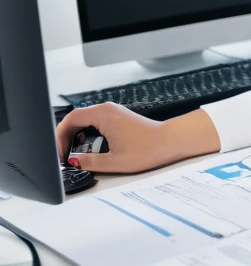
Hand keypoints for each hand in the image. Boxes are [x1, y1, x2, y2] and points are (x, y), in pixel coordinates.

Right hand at [55, 103, 219, 173]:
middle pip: (75, 119)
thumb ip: (88, 162)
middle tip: (62, 157)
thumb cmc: (148, 149)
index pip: (70, 119)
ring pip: (84, 120)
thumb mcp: (114, 161)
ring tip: (72, 155)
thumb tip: (71, 162)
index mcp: (103, 114)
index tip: (57, 154)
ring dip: (75, 136)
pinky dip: (85, 134)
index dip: (58, 137)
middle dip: (64, 138)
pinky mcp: (118, 117)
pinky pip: (94, 122)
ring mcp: (113, 112)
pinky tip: (86, 149)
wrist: (171, 141)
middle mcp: (107, 109)